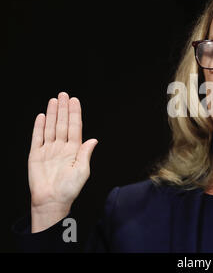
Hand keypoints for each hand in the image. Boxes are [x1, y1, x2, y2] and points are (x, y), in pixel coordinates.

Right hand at [28, 92, 97, 231]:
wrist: (51, 200)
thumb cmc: (69, 189)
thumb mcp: (82, 171)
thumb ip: (85, 153)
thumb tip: (94, 140)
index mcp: (74, 150)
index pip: (75, 127)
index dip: (74, 114)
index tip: (75, 101)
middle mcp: (62, 147)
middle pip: (62, 124)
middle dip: (63, 109)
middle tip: (64, 95)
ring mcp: (49, 150)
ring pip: (50, 127)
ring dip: (52, 114)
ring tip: (54, 101)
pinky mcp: (36, 155)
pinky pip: (37, 138)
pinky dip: (39, 127)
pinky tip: (41, 116)